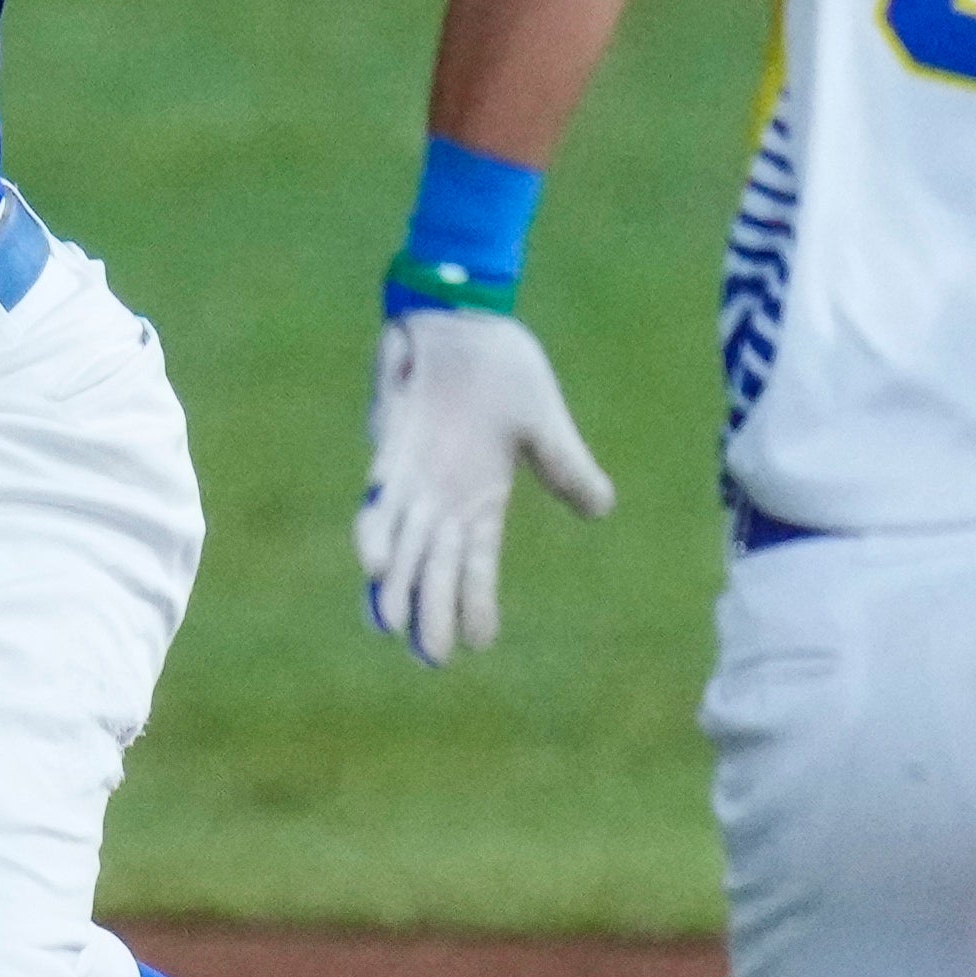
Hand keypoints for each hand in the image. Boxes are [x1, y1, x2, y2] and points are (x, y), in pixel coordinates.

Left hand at [354, 308, 615, 666]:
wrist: (465, 317)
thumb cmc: (504, 371)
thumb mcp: (544, 424)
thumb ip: (566, 468)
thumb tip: (603, 509)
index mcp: (482, 498)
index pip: (478, 564)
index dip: (476, 604)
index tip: (478, 645)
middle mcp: (443, 498)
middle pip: (435, 566)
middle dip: (431, 610)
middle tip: (428, 658)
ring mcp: (414, 475)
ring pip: (402, 543)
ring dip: (395, 583)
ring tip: (389, 624)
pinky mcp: (390, 445)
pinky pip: (378, 493)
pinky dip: (375, 524)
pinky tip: (372, 559)